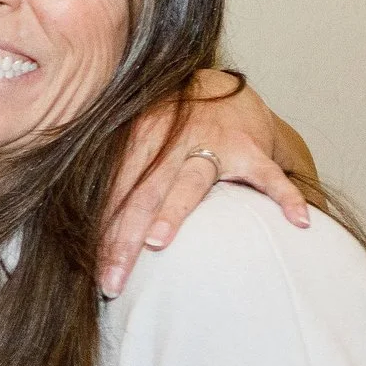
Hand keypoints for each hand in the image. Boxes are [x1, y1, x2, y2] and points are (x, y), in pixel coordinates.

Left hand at [101, 71, 312, 296]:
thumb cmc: (166, 124)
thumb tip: (68, 221)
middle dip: (124, 239)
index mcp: (137, 138)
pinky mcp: (251, 147)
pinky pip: (268, 174)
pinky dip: (285, 196)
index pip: (112, 189)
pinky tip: (296, 223)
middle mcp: (172, 138)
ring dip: (174, 212)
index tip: (89, 268)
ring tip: (158, 242)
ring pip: (191, 181)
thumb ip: (110, 173)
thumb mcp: (133, 136)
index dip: (99, 228)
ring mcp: (214, 141)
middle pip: (142, 194)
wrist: (217, 86)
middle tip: (112, 279)